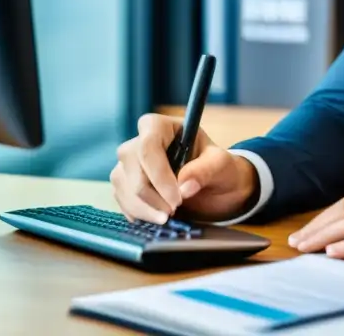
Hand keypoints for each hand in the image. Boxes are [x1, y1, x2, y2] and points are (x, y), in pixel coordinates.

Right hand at [110, 113, 258, 223]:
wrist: (212, 187)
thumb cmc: (216, 168)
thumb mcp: (220, 164)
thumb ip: (205, 170)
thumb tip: (184, 186)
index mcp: (160, 126)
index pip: (148, 146)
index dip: (159, 174)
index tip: (177, 198)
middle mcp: (137, 142)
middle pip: (133, 169)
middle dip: (153, 197)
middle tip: (175, 210)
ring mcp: (126, 164)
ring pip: (124, 188)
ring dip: (146, 209)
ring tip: (169, 217)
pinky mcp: (123, 185)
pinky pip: (122, 201)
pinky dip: (139, 214)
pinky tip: (157, 217)